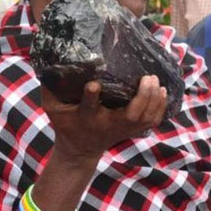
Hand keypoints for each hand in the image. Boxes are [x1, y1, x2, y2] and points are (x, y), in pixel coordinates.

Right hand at [41, 75, 167, 162]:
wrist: (80, 149)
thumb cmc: (66, 123)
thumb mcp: (52, 107)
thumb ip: (49, 87)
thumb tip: (48, 61)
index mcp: (86, 118)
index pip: (88, 108)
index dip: (91, 97)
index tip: (94, 84)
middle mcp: (107, 124)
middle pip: (130, 115)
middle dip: (142, 97)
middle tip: (147, 77)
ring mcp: (123, 129)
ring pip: (144, 118)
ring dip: (154, 100)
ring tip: (155, 80)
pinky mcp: (132, 131)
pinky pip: (152, 122)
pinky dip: (160, 107)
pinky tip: (162, 91)